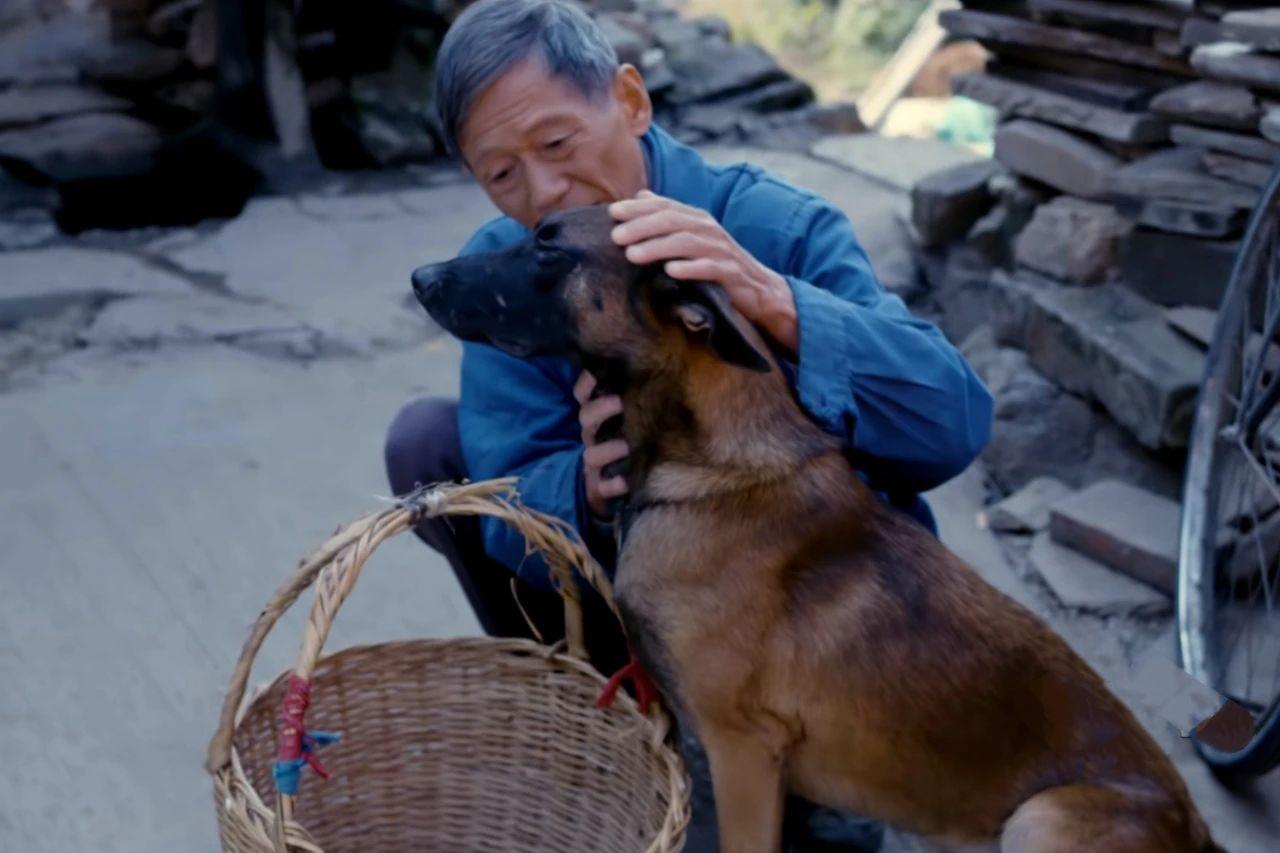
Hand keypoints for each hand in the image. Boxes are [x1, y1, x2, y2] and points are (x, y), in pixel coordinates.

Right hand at [574, 370, 628, 517]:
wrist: (625, 484)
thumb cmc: (636, 439)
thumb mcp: (636, 414)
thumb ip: (638, 395)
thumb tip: (661, 364)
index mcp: (597, 415)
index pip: (582, 392)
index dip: (587, 382)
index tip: (600, 374)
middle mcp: (593, 435)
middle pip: (586, 416)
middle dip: (602, 408)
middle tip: (621, 402)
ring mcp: (595, 461)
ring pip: (591, 453)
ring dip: (609, 448)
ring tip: (628, 446)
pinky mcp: (599, 487)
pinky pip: (602, 487)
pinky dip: (613, 485)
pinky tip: (627, 482)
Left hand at [609, 190, 797, 351]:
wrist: (760, 290)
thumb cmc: (719, 263)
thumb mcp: (692, 237)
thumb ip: (668, 217)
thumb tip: (641, 194)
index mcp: (697, 219)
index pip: (665, 206)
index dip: (639, 208)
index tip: (612, 212)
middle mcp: (709, 229)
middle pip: (673, 221)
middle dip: (642, 226)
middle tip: (615, 236)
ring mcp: (721, 250)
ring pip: (687, 243)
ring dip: (658, 247)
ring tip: (632, 255)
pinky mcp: (732, 273)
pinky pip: (710, 268)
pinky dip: (690, 268)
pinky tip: (671, 272)